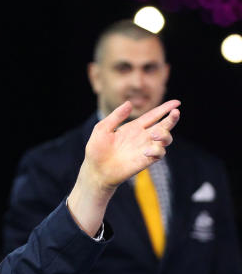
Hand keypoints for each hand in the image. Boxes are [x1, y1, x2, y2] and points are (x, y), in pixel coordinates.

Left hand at [67, 99, 178, 235]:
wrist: (95, 171)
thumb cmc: (97, 150)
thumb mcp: (102, 129)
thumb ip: (116, 116)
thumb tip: (129, 103)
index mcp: (134, 127)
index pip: (153, 116)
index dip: (164, 108)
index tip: (177, 102)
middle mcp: (142, 137)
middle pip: (164, 126)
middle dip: (172, 119)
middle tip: (176, 113)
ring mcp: (145, 148)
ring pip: (165, 139)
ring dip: (165, 134)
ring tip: (155, 134)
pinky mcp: (145, 160)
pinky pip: (159, 153)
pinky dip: (157, 150)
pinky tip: (146, 151)